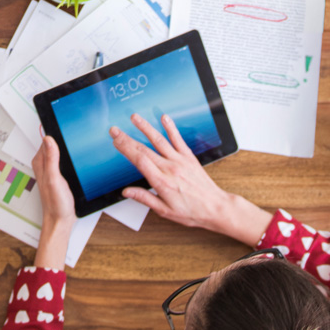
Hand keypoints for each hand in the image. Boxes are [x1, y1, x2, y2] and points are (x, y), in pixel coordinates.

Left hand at [32, 136, 76, 268]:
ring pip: (59, 151)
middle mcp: (45, 164)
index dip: (55, 129)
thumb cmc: (56, 204)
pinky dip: (70, 156)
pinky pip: (63, 159)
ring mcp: (52, 169)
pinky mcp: (60, 175)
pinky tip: (77, 156)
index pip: (46, 138)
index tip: (64, 119)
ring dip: (67, 146)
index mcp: (41, 162)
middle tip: (73, 126)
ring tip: (76, 138)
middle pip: (53, 143)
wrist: (61, 220)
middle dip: (62, 135)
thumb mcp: (55, 180)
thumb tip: (49, 139)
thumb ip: (51, 160)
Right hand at [113, 114, 272, 243]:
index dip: (125, 149)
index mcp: (162, 182)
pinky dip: (171, 128)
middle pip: (144, 149)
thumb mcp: (164, 211)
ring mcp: (180, 161)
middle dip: (127, 138)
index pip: (139, 161)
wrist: (215, 207)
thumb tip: (127, 192)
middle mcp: (170, 169)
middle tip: (115, 130)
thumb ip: (145, 198)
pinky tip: (164, 118)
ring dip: (145, 128)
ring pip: (159, 141)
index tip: (116, 141)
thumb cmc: (192, 211)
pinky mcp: (189, 157)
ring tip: (134, 118)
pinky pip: (178, 140)